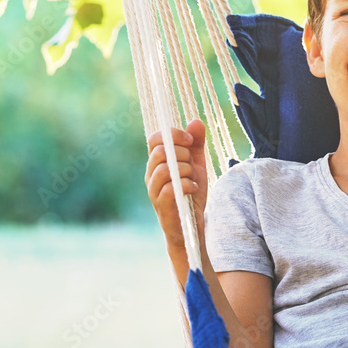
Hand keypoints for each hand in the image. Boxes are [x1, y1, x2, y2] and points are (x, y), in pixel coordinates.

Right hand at [146, 119, 207, 251]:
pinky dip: (187, 185)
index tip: (190, 140)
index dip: (173, 134)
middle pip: (161, 152)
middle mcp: (151, 175)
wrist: (192, 226)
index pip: (155, 138)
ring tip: (194, 179)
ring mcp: (154, 191)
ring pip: (166, 169)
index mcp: (157, 163)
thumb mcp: (197, 164)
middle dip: (183, 154)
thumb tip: (196, 121)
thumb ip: (196, 144)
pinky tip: (194, 189)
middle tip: (193, 166)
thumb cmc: (191, 194)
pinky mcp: (163, 206)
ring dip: (186, 171)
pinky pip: (171, 188)